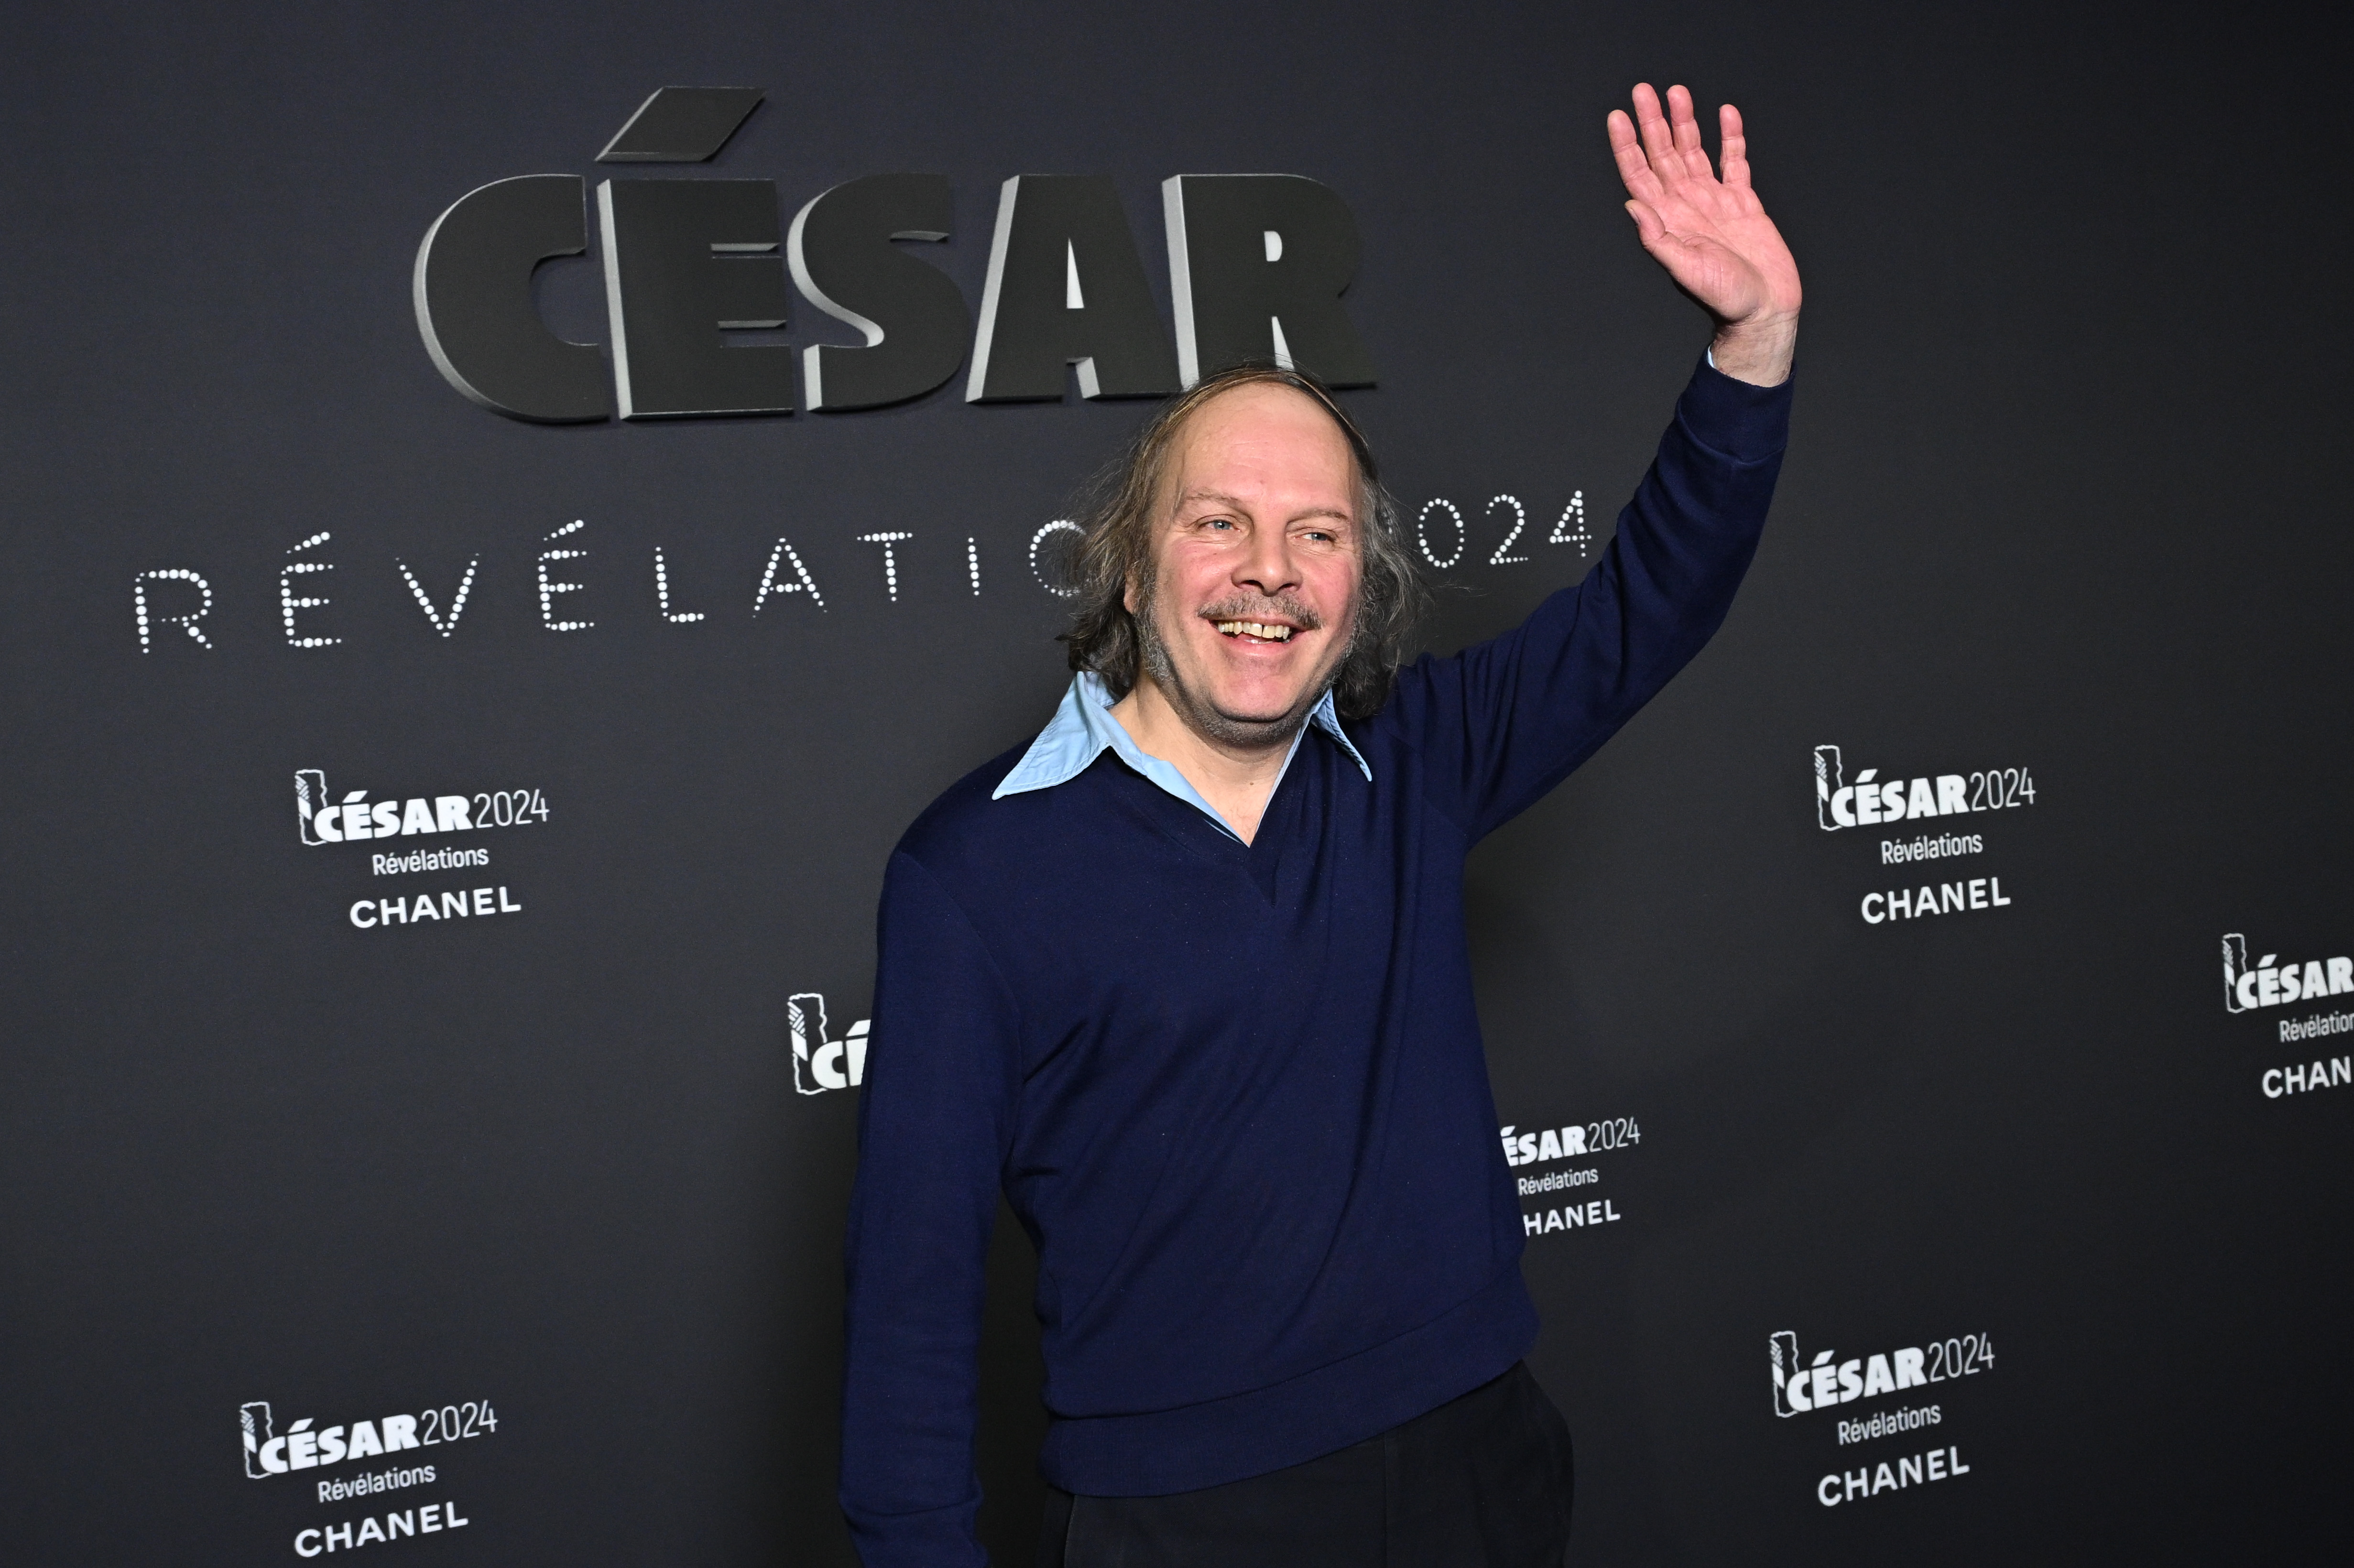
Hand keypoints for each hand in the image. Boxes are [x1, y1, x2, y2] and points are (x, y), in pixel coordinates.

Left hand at [1608, 83, 1800, 384]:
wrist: (1764, 310)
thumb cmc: (1725, 298)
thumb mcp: (1685, 268)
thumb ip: (1657, 238)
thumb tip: (1632, 204)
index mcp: (1668, 220)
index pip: (1640, 174)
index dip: (1627, 145)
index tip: (1617, 116)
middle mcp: (1687, 206)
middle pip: (1664, 154)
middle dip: (1652, 122)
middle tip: (1643, 90)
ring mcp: (1715, 201)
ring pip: (1695, 151)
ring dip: (1685, 122)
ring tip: (1677, 92)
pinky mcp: (1744, 202)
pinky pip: (1734, 162)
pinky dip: (1730, 138)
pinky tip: (1725, 114)